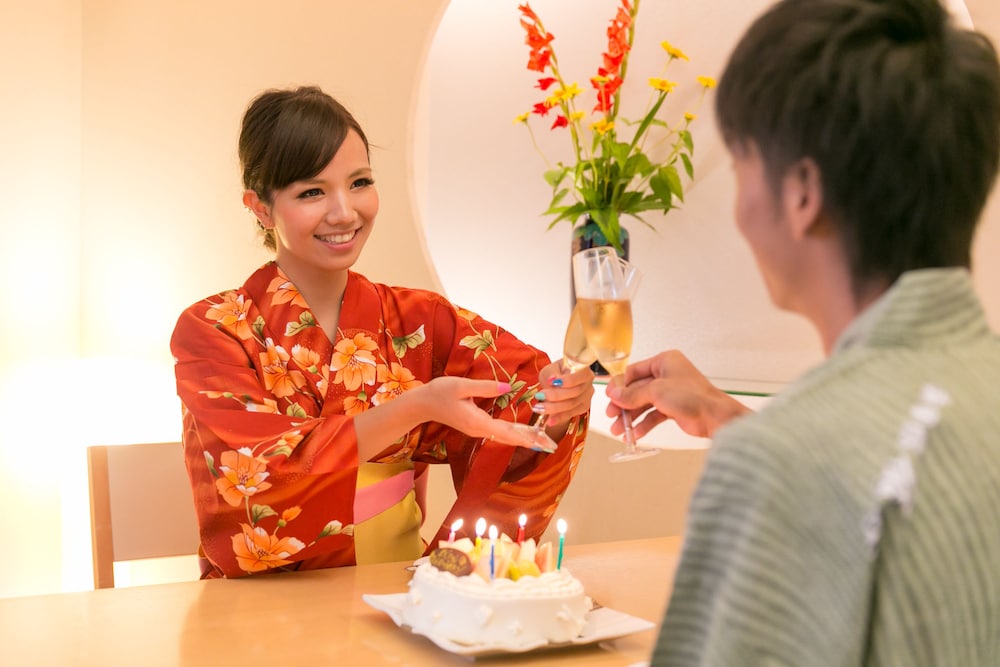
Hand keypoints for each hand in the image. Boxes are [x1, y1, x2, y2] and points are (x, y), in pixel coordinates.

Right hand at [421, 377, 540, 448]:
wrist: (422, 404)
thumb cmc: (439, 392)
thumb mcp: (461, 385)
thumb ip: (485, 387)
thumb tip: (508, 388)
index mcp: (476, 421)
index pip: (505, 431)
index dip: (524, 436)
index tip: (539, 442)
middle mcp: (479, 429)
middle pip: (509, 437)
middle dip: (530, 440)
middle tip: (550, 445)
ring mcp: (477, 429)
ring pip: (505, 435)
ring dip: (524, 437)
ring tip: (543, 440)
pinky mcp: (476, 426)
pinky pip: (500, 431)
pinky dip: (515, 433)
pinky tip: (526, 432)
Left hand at [536, 360, 594, 438]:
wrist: (557, 385)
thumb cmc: (555, 374)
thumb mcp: (550, 370)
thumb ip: (552, 373)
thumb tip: (552, 380)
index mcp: (583, 369)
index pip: (580, 375)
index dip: (568, 380)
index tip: (552, 382)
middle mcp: (588, 383)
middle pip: (575, 391)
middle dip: (556, 395)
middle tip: (540, 396)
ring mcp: (587, 396)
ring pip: (572, 404)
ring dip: (555, 407)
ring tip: (539, 408)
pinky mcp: (583, 407)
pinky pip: (571, 414)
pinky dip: (559, 417)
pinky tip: (550, 420)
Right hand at [604, 350, 750, 438]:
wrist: (714, 416)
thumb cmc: (692, 396)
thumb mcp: (656, 391)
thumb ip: (632, 393)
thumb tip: (614, 394)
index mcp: (664, 361)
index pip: (634, 371)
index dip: (620, 384)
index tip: (609, 396)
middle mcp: (667, 374)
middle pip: (637, 389)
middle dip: (624, 404)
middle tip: (612, 415)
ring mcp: (670, 392)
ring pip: (644, 403)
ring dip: (631, 417)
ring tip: (619, 430)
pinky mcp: (673, 408)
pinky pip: (653, 414)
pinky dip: (643, 424)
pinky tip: (634, 434)